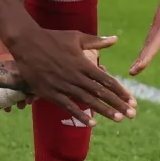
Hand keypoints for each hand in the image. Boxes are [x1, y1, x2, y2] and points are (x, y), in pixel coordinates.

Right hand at [6, 26, 133, 123]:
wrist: (26, 43)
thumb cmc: (53, 38)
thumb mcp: (76, 37)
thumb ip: (97, 41)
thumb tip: (115, 39)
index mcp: (83, 63)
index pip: (107, 80)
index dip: (120, 91)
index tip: (132, 100)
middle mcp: (76, 76)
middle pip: (101, 93)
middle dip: (118, 104)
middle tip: (132, 114)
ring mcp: (63, 85)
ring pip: (87, 101)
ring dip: (104, 111)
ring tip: (118, 119)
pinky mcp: (50, 92)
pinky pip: (68, 106)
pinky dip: (80, 115)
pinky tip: (92, 123)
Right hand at [130, 0, 159, 74]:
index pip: (157, 41)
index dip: (148, 55)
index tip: (140, 66)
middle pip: (149, 42)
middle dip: (141, 58)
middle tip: (133, 73)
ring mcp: (158, 18)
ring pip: (149, 38)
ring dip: (142, 53)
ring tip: (136, 67)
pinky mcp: (159, 17)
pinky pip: (152, 34)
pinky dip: (147, 45)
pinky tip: (145, 53)